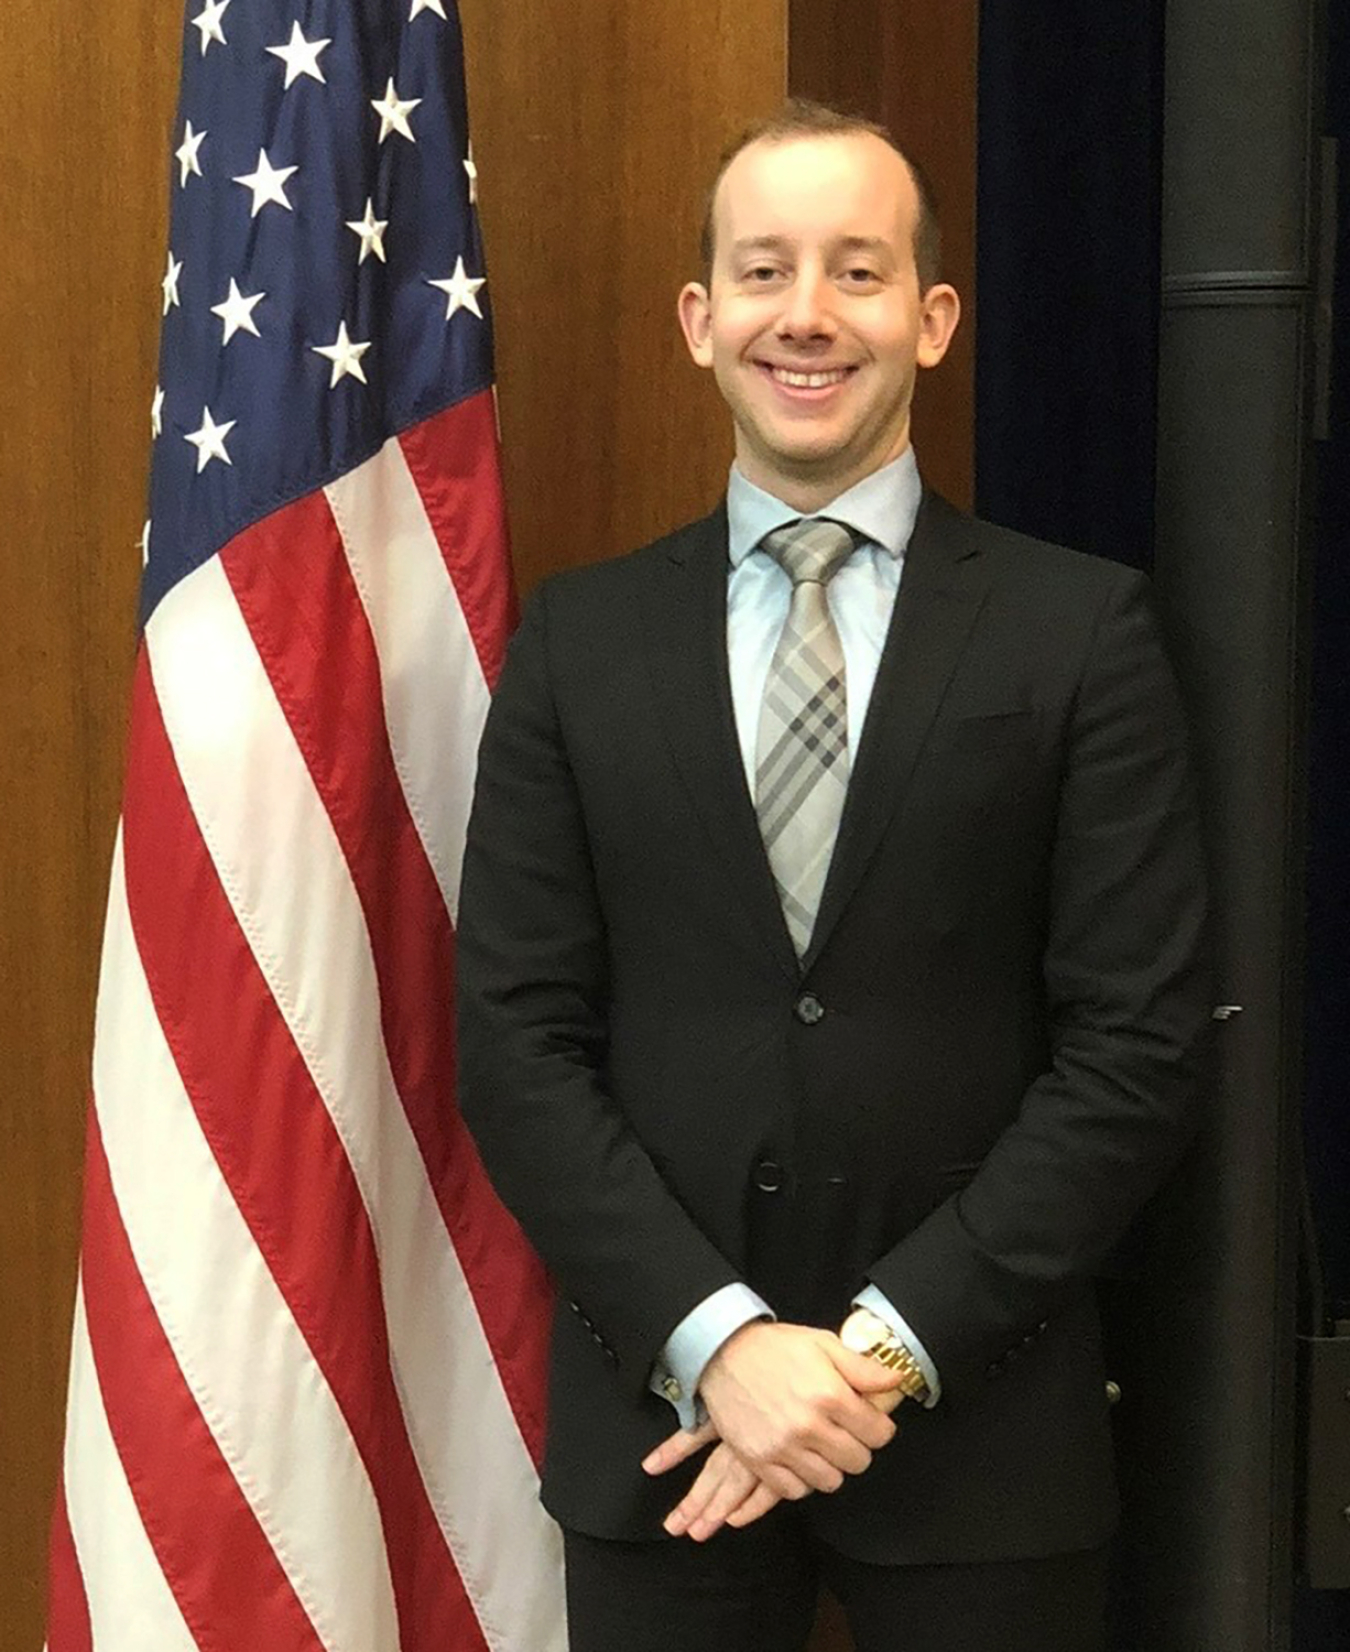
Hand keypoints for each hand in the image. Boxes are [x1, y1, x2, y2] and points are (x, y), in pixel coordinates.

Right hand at [692, 1321, 903, 1499]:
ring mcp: (782, 1447)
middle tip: (844, 1432)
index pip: (878, 1434)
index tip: (870, 1421)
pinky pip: (795, 1491)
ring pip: (829, 1481)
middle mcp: (808, 1426)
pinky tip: (800, 1458)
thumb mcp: (823, 1343)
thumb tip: (895, 1382)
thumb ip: (863, 1367)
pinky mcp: (759, 1461)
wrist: (722, 1353)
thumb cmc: (774, 1347)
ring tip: (822, 1445)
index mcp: (829, 1394)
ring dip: (831, 1466)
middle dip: (858, 1447)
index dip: (879, 1427)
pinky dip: (801, 1479)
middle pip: (858, 1462)